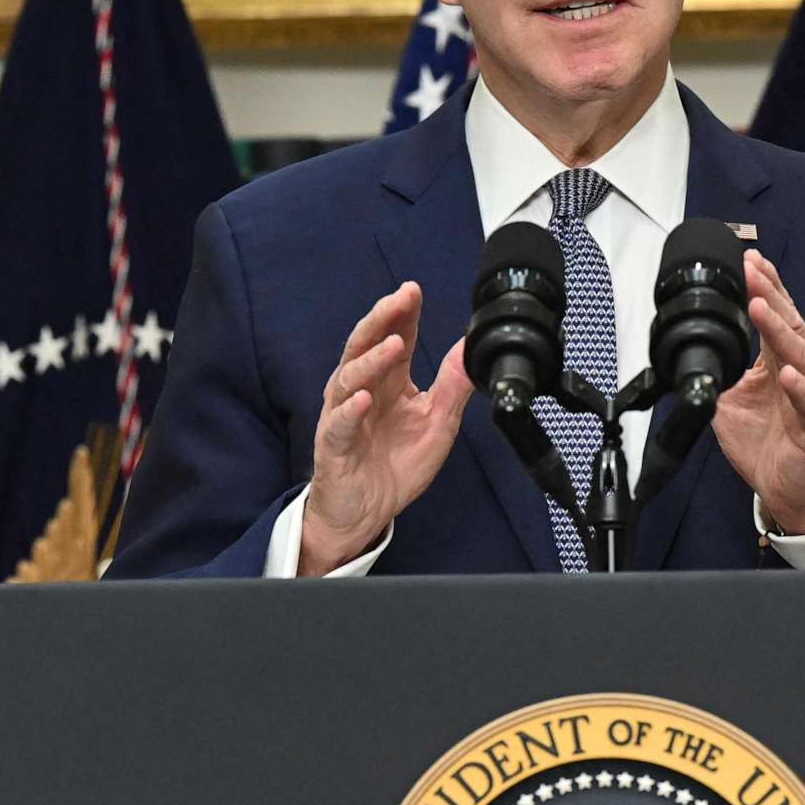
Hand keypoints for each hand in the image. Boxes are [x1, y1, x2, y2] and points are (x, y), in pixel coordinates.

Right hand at [302, 283, 472, 572]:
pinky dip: (350, 410)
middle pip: (365, 345)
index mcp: (388, 383)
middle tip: (401, 298)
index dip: (403, 315)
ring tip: (393, 345)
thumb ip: (452, 388)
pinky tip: (363, 399)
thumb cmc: (394, 467)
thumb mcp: (437, 425)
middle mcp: (362, 391)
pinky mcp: (333, 445)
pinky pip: (339, 424)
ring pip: (350, 378)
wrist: (365, 514)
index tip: (415, 290)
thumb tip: (470, 350)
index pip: (394, 339)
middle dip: (382, 319)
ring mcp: (344, 416)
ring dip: (371, 360)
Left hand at [712, 250, 804, 533]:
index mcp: (785, 359)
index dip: (766, 285)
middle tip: (752, 271)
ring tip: (762, 307)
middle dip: (771, 295)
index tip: (749, 259)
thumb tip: (690, 352)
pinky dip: (799, 387)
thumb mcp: (732, 401)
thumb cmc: (771, 444)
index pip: (780, 313)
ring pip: (801, 354)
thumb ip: (720, 372)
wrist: (792, 490)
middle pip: (791, 324)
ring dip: (780, 330)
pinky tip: (785, 374)